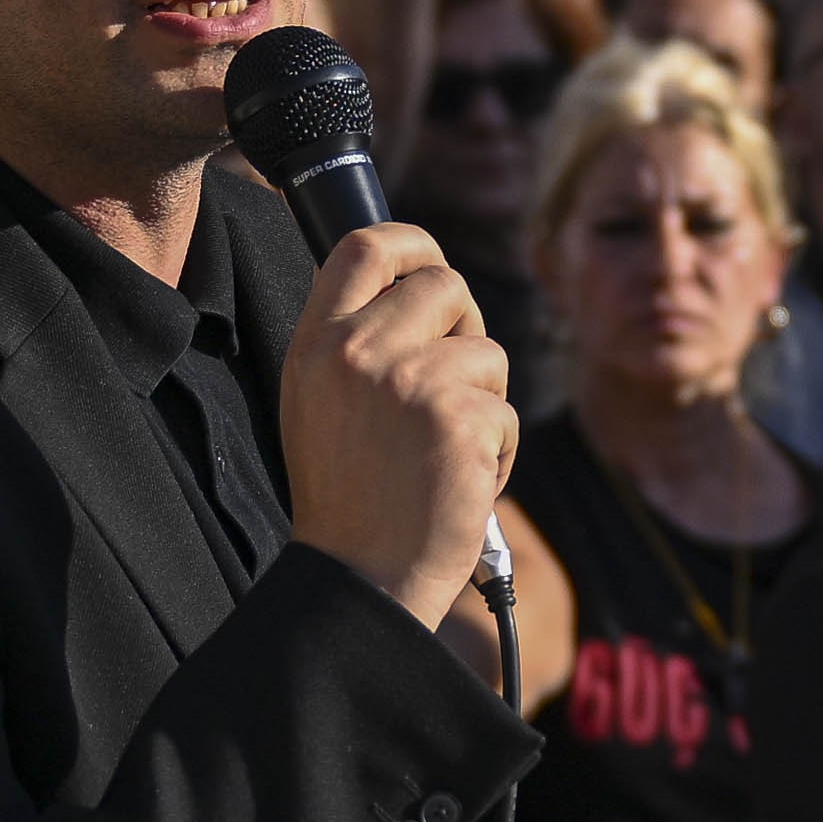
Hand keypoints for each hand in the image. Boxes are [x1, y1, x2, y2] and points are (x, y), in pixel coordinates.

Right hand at [282, 224, 516, 632]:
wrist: (361, 578)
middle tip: (453, 385)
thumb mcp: (320, 403)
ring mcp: (412, 382)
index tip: (429, 264)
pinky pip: (506, 410)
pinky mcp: (461, 419)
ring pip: (486, 352)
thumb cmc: (348, 499)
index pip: (366, 246)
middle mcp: (358, 351)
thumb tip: (422, 287)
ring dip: (484, 404)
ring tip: (444, 455)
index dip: (412, 243)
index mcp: (316, 344)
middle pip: (445, 284)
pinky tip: (460, 485)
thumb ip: (357, 342)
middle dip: (465, 328)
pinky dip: (499, 452)